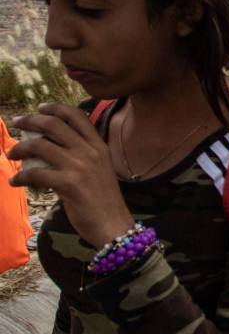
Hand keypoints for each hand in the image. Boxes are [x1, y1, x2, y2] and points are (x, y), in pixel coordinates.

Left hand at [9, 104, 134, 247]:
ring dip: (19, 148)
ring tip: (11, 154)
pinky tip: (15, 182)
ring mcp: (79, 167)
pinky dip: (20, 177)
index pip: (77, 116)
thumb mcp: (100, 169)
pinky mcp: (68, 184)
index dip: (55, 108)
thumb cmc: (104, 199)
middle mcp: (90, 152)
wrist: (113, 225)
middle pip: (53, 124)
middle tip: (17, 123)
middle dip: (30, 121)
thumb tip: (52, 145)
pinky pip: (34, 174)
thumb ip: (83, 154)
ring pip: (39, 146)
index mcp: (99, 146)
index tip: (40, 109)